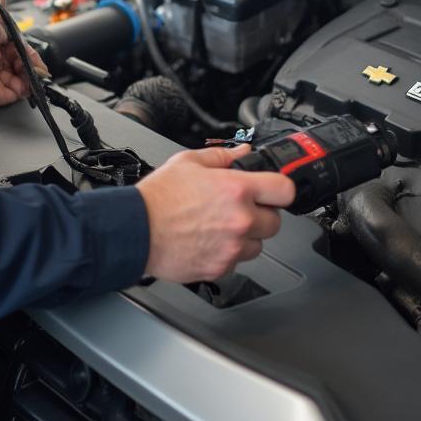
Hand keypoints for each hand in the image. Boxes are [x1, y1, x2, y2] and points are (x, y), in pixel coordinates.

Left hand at [0, 0, 46, 108]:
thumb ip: (2, 14)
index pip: (18, 49)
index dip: (30, 55)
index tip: (40, 61)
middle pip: (21, 65)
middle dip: (31, 66)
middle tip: (36, 67)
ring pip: (20, 80)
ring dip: (30, 78)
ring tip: (33, 74)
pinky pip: (12, 94)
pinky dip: (24, 90)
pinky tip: (28, 85)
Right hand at [138, 144, 295, 282]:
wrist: (135, 231)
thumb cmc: (158, 198)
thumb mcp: (189, 162)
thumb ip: (223, 156)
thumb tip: (243, 153)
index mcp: (236, 190)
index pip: (285, 190)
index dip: (281, 188)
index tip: (274, 190)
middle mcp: (240, 220)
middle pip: (275, 221)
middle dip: (262, 214)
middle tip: (241, 208)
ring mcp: (231, 247)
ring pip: (258, 244)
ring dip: (247, 236)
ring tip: (221, 226)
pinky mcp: (220, 268)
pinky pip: (237, 261)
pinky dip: (228, 253)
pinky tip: (210, 241)